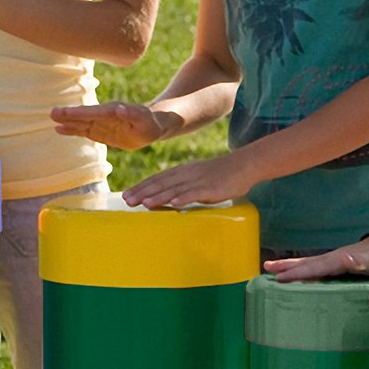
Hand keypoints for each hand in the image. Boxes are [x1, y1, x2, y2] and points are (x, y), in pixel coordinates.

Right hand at [51, 101, 176, 149]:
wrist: (151, 126)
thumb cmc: (150, 124)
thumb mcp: (145, 121)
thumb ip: (133, 115)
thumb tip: (119, 109)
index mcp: (113, 111)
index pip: (93, 112)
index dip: (79, 113)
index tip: (65, 112)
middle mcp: (103, 115)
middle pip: (84, 115)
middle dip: (69, 114)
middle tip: (52, 112)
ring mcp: (100, 122)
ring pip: (81, 122)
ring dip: (67, 121)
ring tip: (52, 118)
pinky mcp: (98, 131)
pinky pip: (83, 131)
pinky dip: (71, 130)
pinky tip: (59, 129)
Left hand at [121, 151, 255, 208]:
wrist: (243, 165)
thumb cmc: (218, 175)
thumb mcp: (195, 178)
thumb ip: (181, 186)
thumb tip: (166, 199)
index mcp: (181, 172)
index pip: (156, 179)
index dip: (140, 187)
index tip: (126, 195)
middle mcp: (186, 174)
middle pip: (161, 183)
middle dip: (143, 192)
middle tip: (127, 201)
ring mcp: (198, 180)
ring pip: (175, 189)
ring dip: (159, 196)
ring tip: (144, 203)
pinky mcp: (211, 188)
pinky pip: (196, 193)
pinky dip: (185, 198)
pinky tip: (175, 203)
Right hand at [266, 238, 368, 281]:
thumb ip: (359, 261)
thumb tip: (345, 258)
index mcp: (336, 261)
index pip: (314, 268)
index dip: (297, 274)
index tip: (280, 279)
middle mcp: (329, 259)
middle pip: (303, 263)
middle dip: (285, 267)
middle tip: (265, 270)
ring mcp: (328, 260)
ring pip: (304, 263)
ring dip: (286, 266)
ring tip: (268, 267)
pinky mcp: (330, 263)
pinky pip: (310, 266)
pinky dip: (297, 269)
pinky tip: (289, 273)